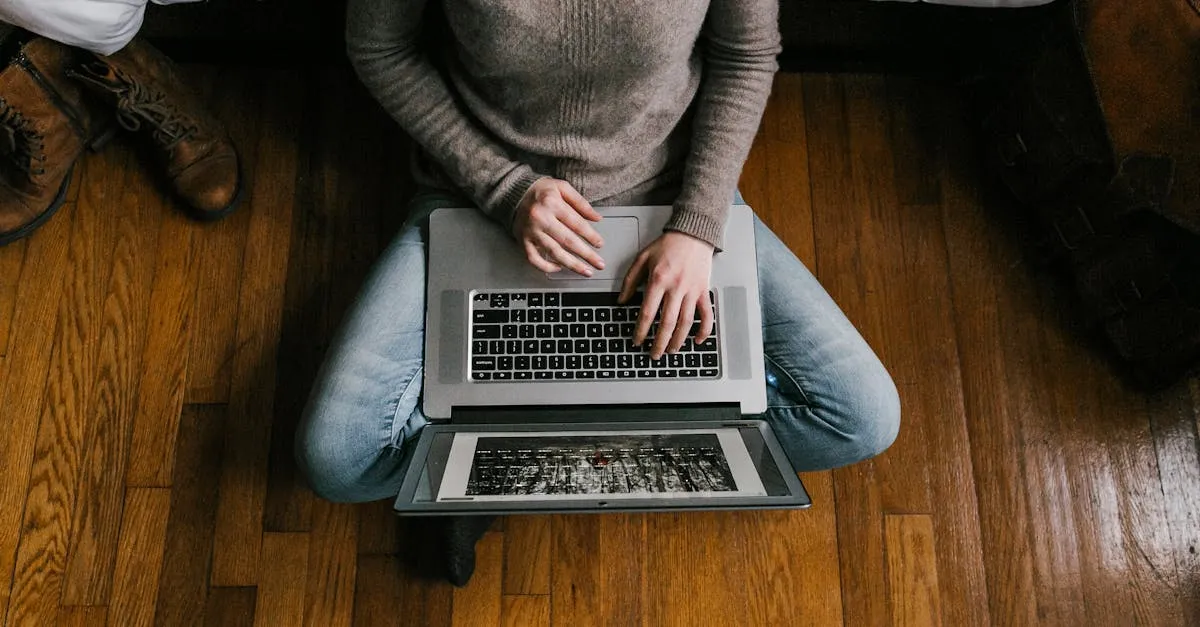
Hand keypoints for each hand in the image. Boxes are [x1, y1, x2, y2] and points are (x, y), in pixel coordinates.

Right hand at [511, 178, 604, 275]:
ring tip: (585, 271)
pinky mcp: (523, 241)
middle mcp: (541, 219)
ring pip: (554, 252)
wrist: (515, 193)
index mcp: (552, 203)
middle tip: (599, 264)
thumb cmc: (541, 191)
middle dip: (586, 255)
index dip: (590, 236)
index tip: (600, 244)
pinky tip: (559, 268)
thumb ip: (581, 203)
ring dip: (572, 265)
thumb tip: (597, 218)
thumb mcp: (563, 188)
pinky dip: (546, 267)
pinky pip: (533, 259)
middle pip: (567, 241)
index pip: (576, 223)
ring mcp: (531, 232)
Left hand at [619, 232, 714, 359]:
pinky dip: (704, 330)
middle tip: (654, 354)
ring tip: (671, 350)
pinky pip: (707, 314)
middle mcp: (676, 287)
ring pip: (686, 322)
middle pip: (667, 323)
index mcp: (658, 280)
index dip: (641, 330)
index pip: (648, 312)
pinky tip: (697, 340)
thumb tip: (622, 301)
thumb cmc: (667, 245)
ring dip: (678, 340)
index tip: (637, 340)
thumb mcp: (642, 258)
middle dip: (659, 342)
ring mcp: (692, 291)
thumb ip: (630, 280)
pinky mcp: (704, 291)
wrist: (692, 234)